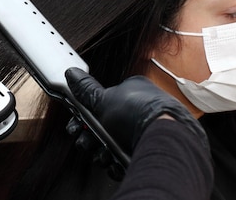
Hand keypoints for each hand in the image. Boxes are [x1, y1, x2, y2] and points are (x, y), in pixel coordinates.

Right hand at [65, 68, 208, 156]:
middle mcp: (140, 109)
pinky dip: (117, 161)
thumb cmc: (138, 115)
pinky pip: (127, 156)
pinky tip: (114, 161)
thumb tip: (72, 74)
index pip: (103, 102)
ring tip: (102, 154)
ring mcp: (145, 130)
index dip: (86, 115)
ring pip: (115, 143)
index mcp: (133, 90)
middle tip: (86, 142)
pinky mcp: (149, 149)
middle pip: (106, 125)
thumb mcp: (103, 100)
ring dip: (103, 151)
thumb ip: (85, 89)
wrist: (163, 141)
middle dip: (92, 137)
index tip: (77, 124)